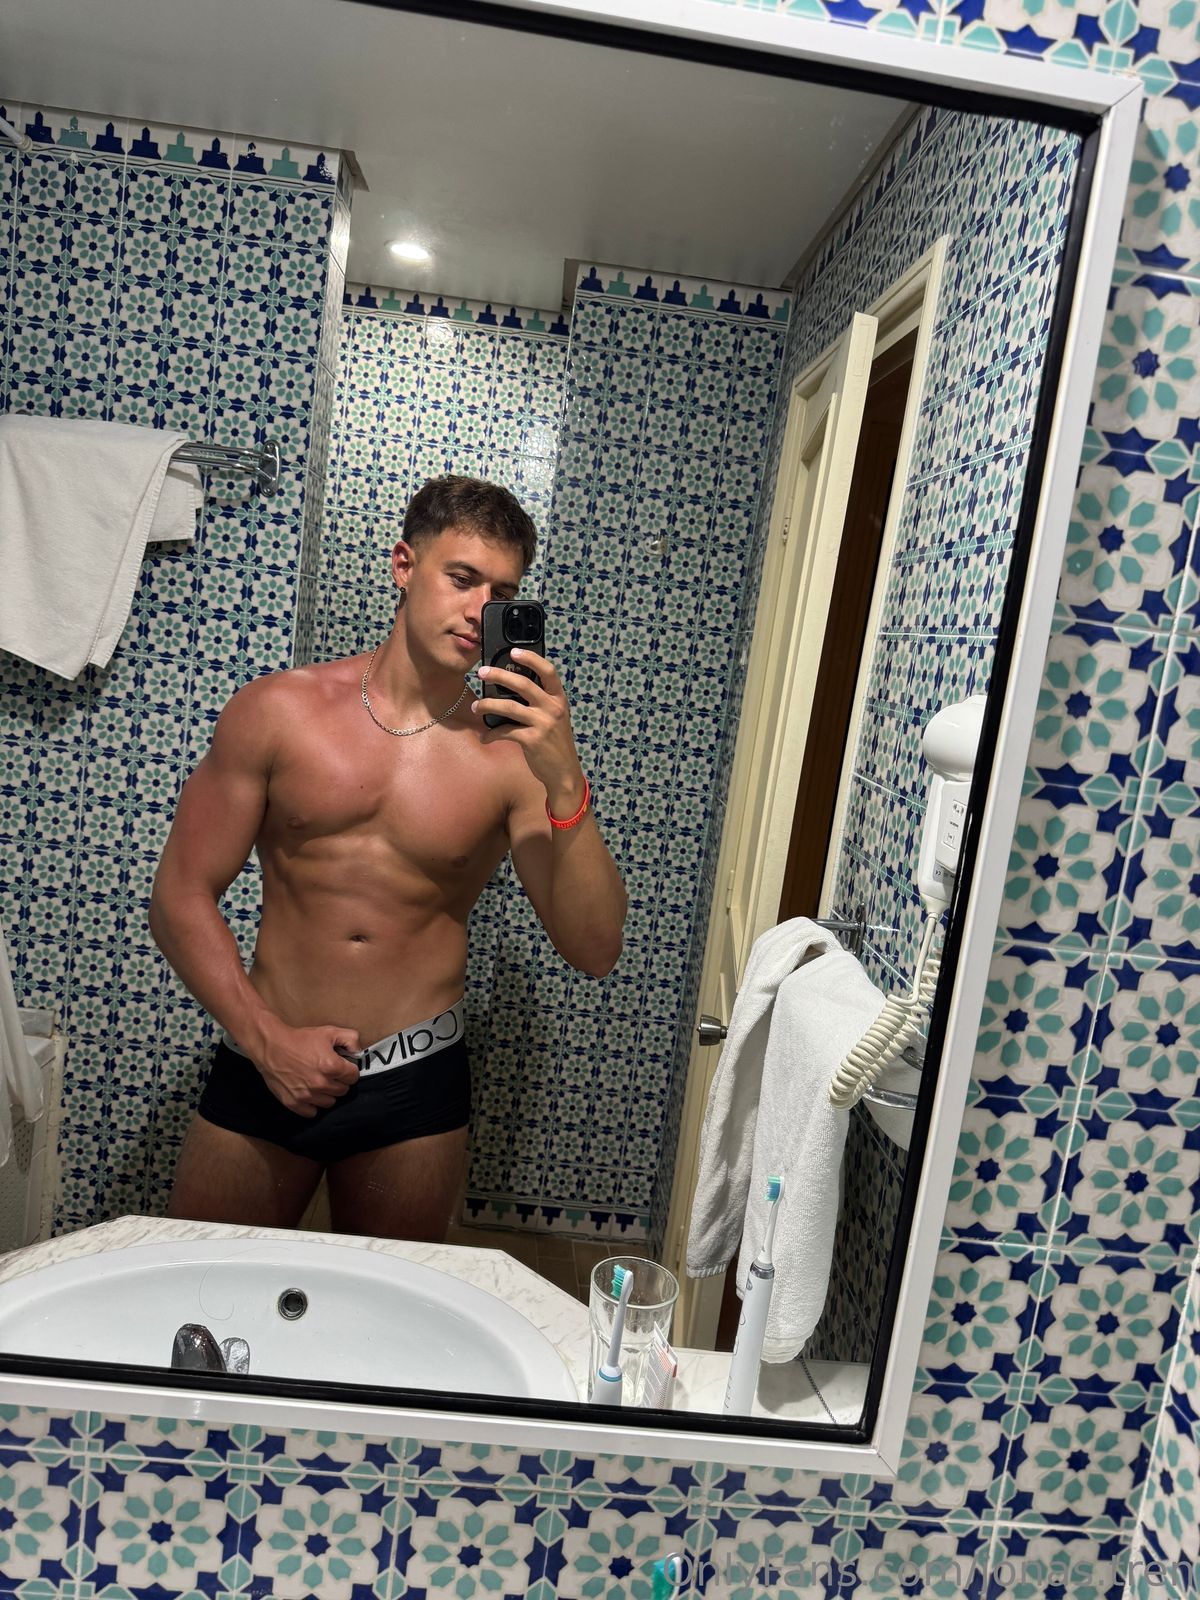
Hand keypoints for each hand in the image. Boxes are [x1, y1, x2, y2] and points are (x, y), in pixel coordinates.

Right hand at [253, 1022, 361, 1116]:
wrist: (271, 1046)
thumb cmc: (300, 1039)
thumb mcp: (328, 1031)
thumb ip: (350, 1038)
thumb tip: (358, 1051)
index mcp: (332, 1067)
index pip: (353, 1077)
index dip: (349, 1070)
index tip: (342, 1066)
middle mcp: (321, 1084)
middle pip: (343, 1090)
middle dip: (339, 1081)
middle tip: (329, 1073)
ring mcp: (307, 1095)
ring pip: (330, 1102)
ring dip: (327, 1094)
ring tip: (318, 1082)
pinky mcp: (294, 1103)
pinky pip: (312, 1112)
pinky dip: (312, 1105)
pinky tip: (309, 1093)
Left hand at [472, 649, 585, 811]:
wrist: (563, 772)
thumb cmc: (555, 743)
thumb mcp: (554, 719)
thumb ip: (540, 703)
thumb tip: (510, 689)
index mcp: (559, 699)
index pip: (548, 671)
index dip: (531, 659)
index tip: (513, 652)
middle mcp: (552, 708)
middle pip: (523, 684)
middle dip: (499, 676)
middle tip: (482, 672)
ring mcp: (543, 724)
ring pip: (509, 707)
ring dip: (487, 705)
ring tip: (475, 706)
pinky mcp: (532, 740)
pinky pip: (505, 731)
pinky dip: (491, 734)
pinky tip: (485, 737)